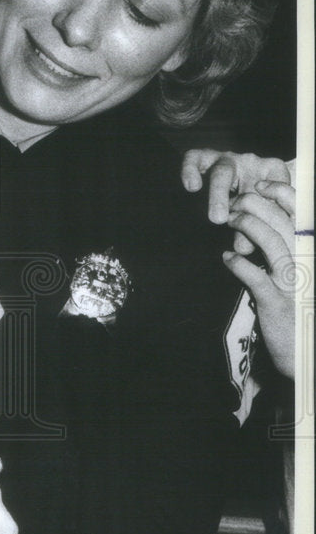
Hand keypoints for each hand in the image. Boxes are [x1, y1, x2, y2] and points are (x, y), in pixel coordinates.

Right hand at [180, 149, 290, 249]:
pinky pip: (193, 159)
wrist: (212, 185)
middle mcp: (251, 162)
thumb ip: (250, 232)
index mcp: (271, 173)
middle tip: (244, 233)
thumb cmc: (241, 205)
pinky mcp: (200, 157)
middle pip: (249, 183)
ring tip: (216, 219)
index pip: (279, 184)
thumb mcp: (251, 216)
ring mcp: (225, 159)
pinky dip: (191, 171)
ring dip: (219, 196)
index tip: (271, 223)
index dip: (274, 204)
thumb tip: (242, 249)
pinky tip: (192, 187)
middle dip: (246, 207)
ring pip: (222, 173)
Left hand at [223, 181, 294, 378]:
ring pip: (271, 243)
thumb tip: (264, 217)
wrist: (306, 348)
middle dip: (255, 204)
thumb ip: (287, 245)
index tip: (261, 185)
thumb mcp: (299, 270)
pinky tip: (227, 259)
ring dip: (246, 226)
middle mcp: (308, 261)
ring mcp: (294, 282)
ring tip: (229, 221)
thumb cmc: (300, 304)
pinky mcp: (276, 302)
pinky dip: (239, 265)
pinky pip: (256, 277)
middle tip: (234, 203)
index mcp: (312, 249)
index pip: (303, 212)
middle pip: (283, 222)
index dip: (282, 192)